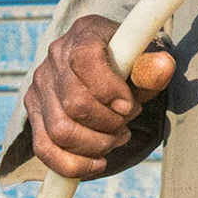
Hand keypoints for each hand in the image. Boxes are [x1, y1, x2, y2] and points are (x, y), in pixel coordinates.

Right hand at [25, 14, 175, 178]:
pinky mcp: (34, 112)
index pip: (86, 61)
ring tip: (117, 138)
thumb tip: (163, 66)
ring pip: (59, 131)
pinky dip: (72, 164)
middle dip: (108, 123)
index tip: (130, 105)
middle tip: (127, 121)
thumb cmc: (129, 61)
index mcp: (84, 34)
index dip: (109, 90)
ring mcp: (40, 86)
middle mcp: (55, 57)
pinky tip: (98, 164)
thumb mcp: (146, 58)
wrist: (106, 60)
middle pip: (74, 103)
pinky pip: (44, 148)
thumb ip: (153, 66)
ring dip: (95, 144)